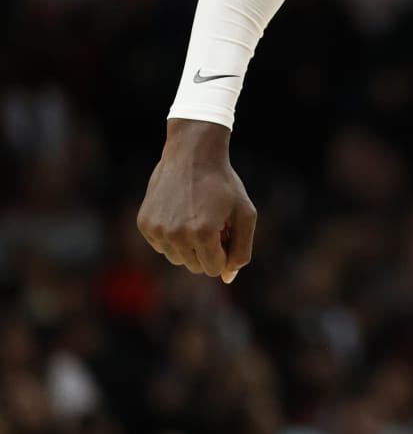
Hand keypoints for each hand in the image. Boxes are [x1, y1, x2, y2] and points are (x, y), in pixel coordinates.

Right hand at [138, 119, 256, 282]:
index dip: (224, 253)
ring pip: (178, 259)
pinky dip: (173, 237)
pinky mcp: (145, 224)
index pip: (215, 269)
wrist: (192, 155)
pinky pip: (162, 247)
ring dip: (190, 246)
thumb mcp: (245, 215)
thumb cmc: (224, 185)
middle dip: (208, 251)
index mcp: (203, 234)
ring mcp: (157, 230)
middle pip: (196, 267)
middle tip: (213, 222)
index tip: (226, 233)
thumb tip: (227, 278)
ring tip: (197, 218)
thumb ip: (241, 250)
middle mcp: (176, 235)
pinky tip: (180, 214)